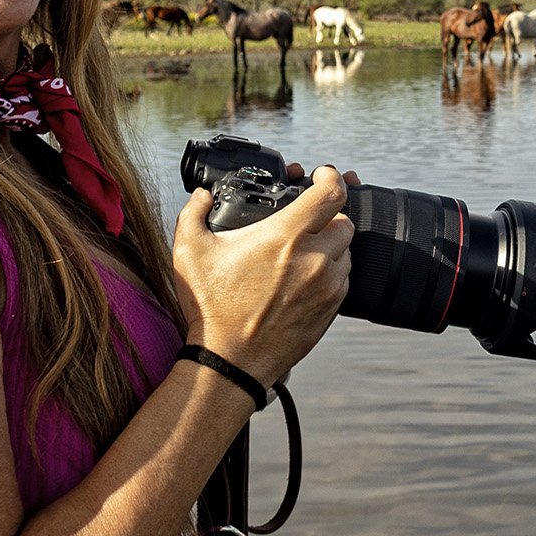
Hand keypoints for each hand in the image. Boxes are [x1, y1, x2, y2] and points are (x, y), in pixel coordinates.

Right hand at [172, 165, 352, 389]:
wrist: (229, 361)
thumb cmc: (210, 307)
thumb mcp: (189, 252)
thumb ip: (193, 213)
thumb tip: (201, 196)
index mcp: (286, 237)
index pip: (331, 194)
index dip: (331, 177)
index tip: (322, 175)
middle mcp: (314, 259)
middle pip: (344, 222)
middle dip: (327, 216)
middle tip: (306, 220)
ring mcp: (326, 287)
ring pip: (346, 252)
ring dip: (330, 246)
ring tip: (302, 252)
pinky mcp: (331, 311)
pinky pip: (342, 281)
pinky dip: (329, 274)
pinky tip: (304, 279)